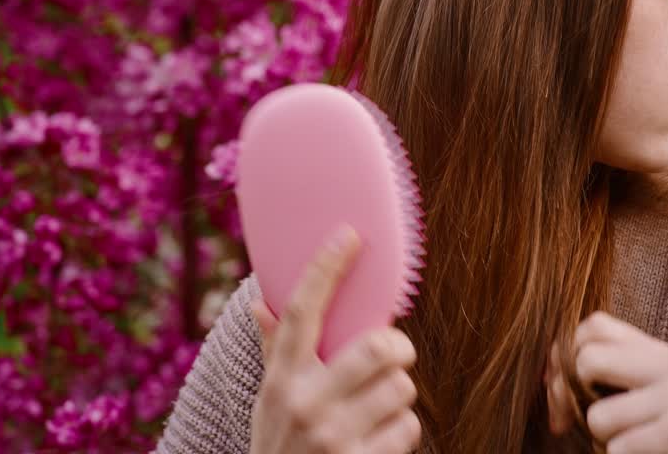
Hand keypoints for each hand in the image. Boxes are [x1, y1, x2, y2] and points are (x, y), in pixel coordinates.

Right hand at [248, 226, 421, 453]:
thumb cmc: (280, 447)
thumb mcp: (268, 403)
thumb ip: (274, 352)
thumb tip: (259, 301)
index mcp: (281, 379)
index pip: (300, 311)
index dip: (326, 268)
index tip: (349, 234)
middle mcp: (303, 403)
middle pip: (377, 346)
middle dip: (398, 348)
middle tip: (395, 355)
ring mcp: (332, 436)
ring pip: (401, 388)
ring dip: (397, 399)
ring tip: (374, 413)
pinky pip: (408, 427)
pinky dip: (400, 434)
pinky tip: (376, 443)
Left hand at [544, 311, 667, 453]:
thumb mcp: (650, 398)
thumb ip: (608, 378)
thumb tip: (549, 377)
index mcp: (661, 353)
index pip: (594, 326)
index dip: (565, 356)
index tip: (563, 392)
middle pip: (588, 359)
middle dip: (575, 400)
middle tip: (588, 427)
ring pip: (597, 416)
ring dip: (605, 443)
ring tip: (633, 446)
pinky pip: (617, 449)